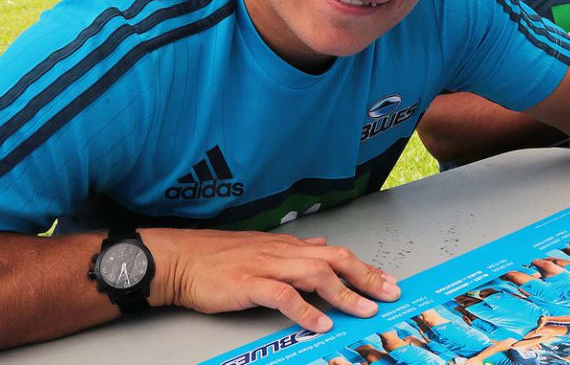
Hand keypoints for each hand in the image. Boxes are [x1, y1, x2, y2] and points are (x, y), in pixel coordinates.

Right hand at [142, 228, 399, 331]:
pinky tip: (320, 322)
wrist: (180, 258)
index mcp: (287, 247)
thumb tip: (320, 248)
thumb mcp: (261, 248)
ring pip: (315, 275)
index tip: (386, 281)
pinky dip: (305, 310)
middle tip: (389, 293)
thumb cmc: (216, 258)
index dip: (363, 268)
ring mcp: (267, 267)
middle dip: (365, 277)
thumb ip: (292, 250)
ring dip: (344, 293)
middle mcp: (283, 253)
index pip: (334, 254)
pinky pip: (284, 296)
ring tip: (363, 310)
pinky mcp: (249, 284)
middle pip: (334, 261)